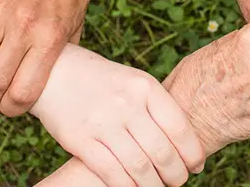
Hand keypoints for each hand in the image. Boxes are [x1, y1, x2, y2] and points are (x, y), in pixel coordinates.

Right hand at [32, 44, 205, 186]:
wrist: (54, 72)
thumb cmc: (102, 82)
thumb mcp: (133, 82)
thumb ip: (156, 109)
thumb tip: (186, 145)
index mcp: (145, 87)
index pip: (180, 128)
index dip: (192, 153)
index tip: (195, 166)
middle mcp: (126, 104)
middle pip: (162, 152)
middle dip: (176, 175)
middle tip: (177, 181)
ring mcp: (102, 122)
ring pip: (140, 167)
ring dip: (154, 185)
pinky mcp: (80, 140)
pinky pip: (111, 172)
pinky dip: (127, 186)